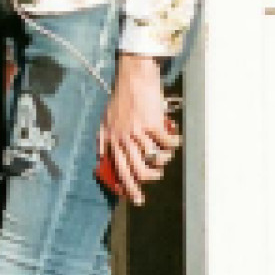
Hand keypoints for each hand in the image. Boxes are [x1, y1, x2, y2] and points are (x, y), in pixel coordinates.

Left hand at [97, 53, 178, 205]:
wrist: (133, 76)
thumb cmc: (121, 97)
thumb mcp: (105, 118)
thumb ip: (103, 138)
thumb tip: (100, 156)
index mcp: (112, 138)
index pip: (118, 169)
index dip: (128, 187)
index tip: (136, 198)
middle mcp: (123, 138)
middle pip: (137, 171)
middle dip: (147, 181)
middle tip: (153, 182)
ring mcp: (138, 132)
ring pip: (153, 160)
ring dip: (162, 162)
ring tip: (164, 157)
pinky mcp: (152, 124)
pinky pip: (167, 144)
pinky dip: (173, 145)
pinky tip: (175, 140)